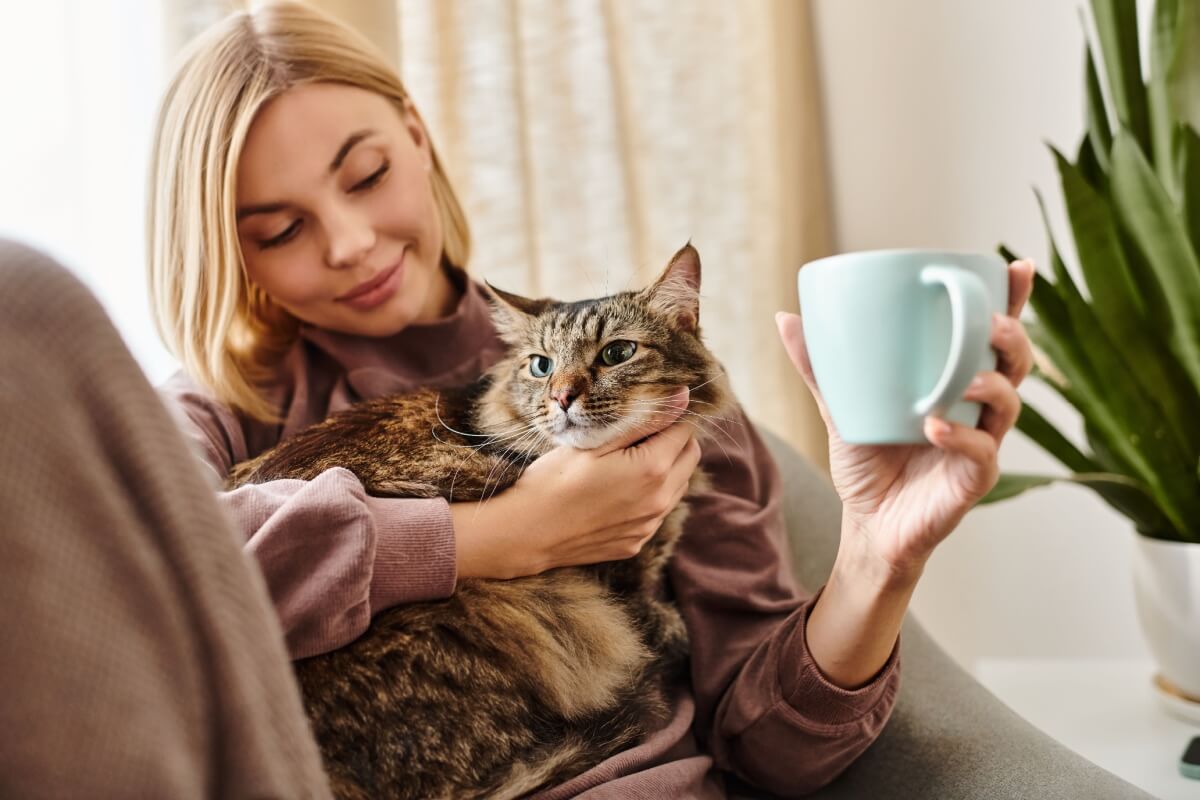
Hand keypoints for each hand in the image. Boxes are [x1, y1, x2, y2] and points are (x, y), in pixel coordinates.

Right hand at [452, 387, 701, 578]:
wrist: (525, 533)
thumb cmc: (553, 479)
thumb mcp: (595, 441)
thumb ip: (643, 421)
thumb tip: (681, 397)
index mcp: (652, 469)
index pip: (685, 431)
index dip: (669, 417)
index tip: (649, 413)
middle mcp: (659, 500)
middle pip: (690, 459)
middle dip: (674, 441)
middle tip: (639, 434)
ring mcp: (649, 526)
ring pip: (677, 487)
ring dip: (665, 469)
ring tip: (625, 462)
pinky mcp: (636, 542)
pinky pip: (656, 512)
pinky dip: (648, 497)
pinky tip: (615, 492)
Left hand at [776, 260, 1035, 582]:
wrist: (868, 523)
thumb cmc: (867, 461)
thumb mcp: (840, 406)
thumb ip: (820, 367)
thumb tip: (786, 318)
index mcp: (957, 381)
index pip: (993, 336)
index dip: (1013, 300)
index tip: (1017, 265)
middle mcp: (978, 408)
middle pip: (1016, 364)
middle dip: (1012, 337)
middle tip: (990, 321)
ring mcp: (981, 443)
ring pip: (1009, 405)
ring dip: (991, 385)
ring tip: (962, 379)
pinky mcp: (974, 479)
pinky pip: (981, 453)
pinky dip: (960, 437)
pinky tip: (934, 426)